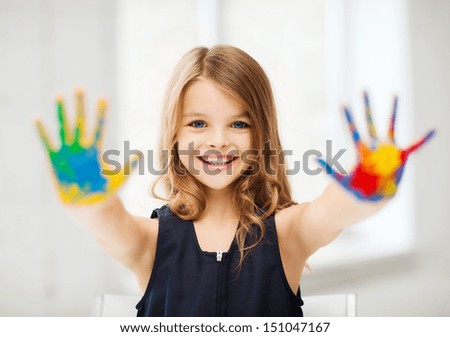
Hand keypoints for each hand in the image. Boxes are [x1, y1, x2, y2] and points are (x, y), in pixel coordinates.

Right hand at [35, 90, 137, 204]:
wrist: (88, 207)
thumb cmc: (105, 192)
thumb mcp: (121, 177)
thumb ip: (130, 165)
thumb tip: (143, 153)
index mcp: (96, 150)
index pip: (99, 127)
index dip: (101, 114)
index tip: (103, 98)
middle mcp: (81, 148)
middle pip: (80, 122)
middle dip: (80, 105)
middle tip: (79, 87)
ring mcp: (67, 153)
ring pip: (64, 127)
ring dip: (62, 112)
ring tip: (59, 95)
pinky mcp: (54, 160)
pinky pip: (47, 143)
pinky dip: (42, 131)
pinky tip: (37, 118)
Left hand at [317, 92, 435, 201]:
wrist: (372, 200)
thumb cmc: (356, 191)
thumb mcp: (340, 182)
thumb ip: (328, 170)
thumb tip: (312, 158)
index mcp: (360, 152)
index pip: (353, 130)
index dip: (347, 117)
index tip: (342, 103)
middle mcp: (373, 147)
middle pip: (369, 122)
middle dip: (366, 106)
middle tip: (363, 89)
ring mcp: (387, 151)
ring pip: (390, 126)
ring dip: (392, 111)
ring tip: (394, 94)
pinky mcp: (400, 158)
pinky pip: (414, 146)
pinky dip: (423, 140)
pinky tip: (432, 130)